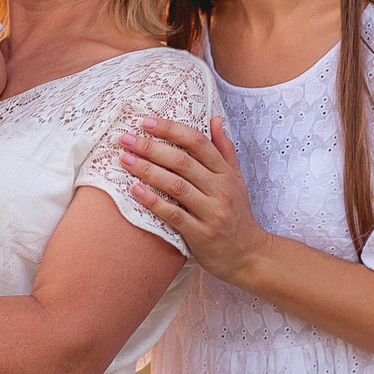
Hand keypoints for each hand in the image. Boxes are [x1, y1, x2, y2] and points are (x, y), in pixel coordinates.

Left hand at [115, 116, 266, 281]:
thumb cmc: (237, 214)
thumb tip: (215, 119)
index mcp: (226, 173)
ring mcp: (211, 212)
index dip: (171, 129)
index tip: (146, 122)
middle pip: (182, 161)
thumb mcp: (237, 180)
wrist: (249, 255)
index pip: (198, 142)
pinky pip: (174, 214)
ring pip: (175, 185)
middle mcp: (220, 189)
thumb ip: (225, 150)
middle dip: (150, 147)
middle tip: (125, 139)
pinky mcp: (201, 234)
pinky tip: (135, 190)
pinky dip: (153, 201)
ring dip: (147, 170)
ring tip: (124, 159)